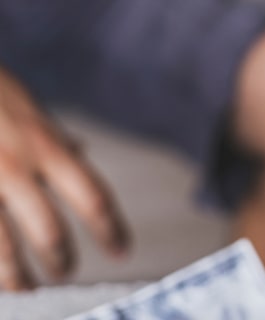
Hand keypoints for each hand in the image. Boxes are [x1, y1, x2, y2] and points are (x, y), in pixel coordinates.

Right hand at [0, 67, 129, 289]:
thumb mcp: (28, 106)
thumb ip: (53, 137)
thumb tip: (81, 150)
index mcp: (47, 145)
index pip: (94, 196)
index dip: (111, 228)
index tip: (123, 251)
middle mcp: (18, 165)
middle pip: (50, 231)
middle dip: (61, 259)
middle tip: (66, 273)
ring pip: (4, 246)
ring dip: (17, 276)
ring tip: (25, 288)